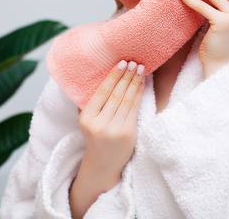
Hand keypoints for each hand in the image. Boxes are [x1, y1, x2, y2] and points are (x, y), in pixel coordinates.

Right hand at [76, 60, 145, 178]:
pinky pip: (135, 109)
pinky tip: (142, 84)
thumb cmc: (95, 138)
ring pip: (127, 100)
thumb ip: (92, 103)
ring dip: (135, 82)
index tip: (121, 63)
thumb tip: (102, 77)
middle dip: (126, 76)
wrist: (103, 165)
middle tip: (134, 62)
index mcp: (86, 119)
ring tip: (140, 69)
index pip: (102, 93)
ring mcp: (115, 130)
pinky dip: (139, 94)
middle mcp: (100, 124)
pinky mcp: (128, 134)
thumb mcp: (86, 121)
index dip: (113, 76)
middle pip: (116, 95)